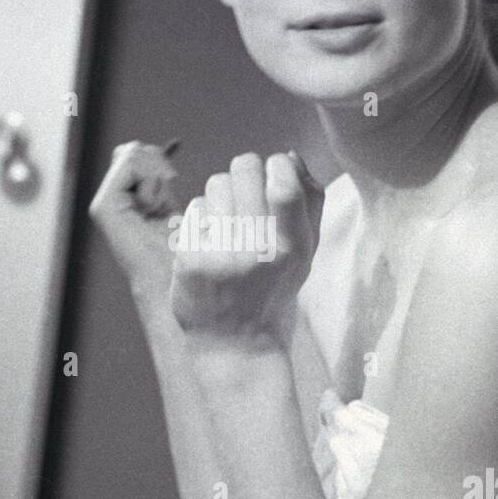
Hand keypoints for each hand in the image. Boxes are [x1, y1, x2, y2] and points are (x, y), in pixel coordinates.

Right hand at [89, 140, 180, 301]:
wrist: (176, 277)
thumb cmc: (181, 245)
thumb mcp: (170, 201)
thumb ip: (158, 177)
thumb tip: (161, 147)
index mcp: (123, 196)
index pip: (135, 152)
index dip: (158, 159)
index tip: (171, 184)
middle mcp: (109, 197)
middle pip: (135, 149)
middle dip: (159, 165)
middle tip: (165, 197)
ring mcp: (104, 202)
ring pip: (134, 152)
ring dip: (157, 176)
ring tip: (158, 207)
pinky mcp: (104, 206)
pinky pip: (131, 164)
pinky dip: (150, 181)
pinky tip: (151, 208)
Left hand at [170, 151, 323, 350]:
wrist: (236, 341)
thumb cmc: (273, 289)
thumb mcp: (305, 253)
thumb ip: (308, 203)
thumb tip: (288, 156)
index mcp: (293, 246)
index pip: (283, 181)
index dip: (276, 166)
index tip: (273, 179)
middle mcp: (258, 248)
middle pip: (244, 167)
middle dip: (245, 176)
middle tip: (245, 201)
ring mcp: (221, 254)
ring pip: (215, 183)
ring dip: (221, 198)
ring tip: (227, 226)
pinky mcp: (189, 259)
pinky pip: (193, 209)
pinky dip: (201, 221)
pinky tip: (209, 244)